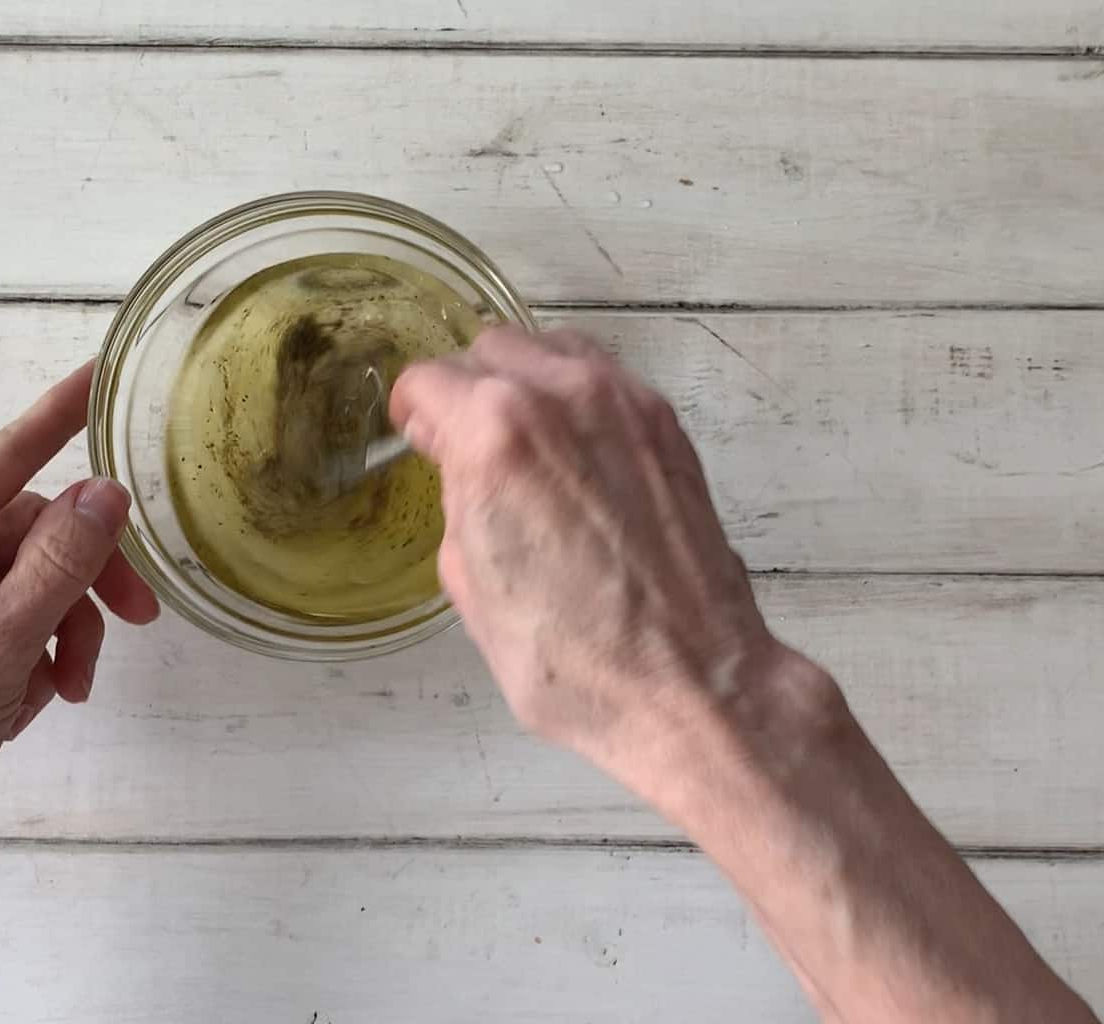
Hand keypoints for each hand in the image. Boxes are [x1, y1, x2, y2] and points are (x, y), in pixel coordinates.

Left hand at [0, 361, 158, 860]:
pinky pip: (3, 616)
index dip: (56, 417)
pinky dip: (33, 654)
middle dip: (80, 585)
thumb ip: (56, 567)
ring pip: (24, 581)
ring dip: (60, 631)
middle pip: (26, 534)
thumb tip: (106, 494)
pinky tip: (30, 700)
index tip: (100, 373)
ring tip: (66, 690)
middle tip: (133, 627)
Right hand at [390, 326, 776, 785]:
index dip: (415, 415)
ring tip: (523, 445)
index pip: (428, 381)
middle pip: (490, 351)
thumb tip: (460, 467)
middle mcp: (561, 397)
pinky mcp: (666, 426)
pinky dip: (577, 399)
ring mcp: (624, 403)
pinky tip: (574, 455)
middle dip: (467, 392)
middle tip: (466, 447)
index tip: (419, 438)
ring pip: (551, 350)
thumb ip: (457, 499)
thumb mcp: (470, 582)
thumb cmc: (574, 658)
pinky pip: (604, 379)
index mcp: (494, 434)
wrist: (688, 683)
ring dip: (525, 382)